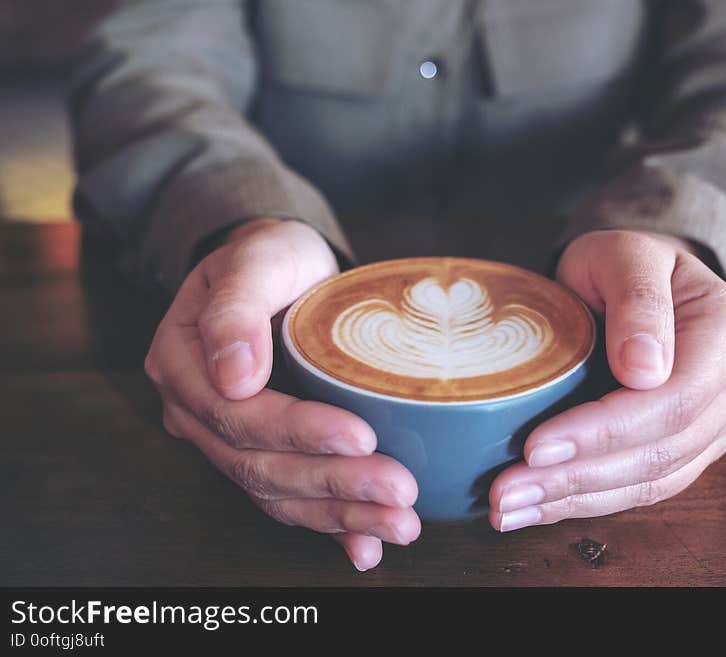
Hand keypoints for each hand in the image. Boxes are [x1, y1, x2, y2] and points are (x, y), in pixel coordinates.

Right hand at [145, 218, 419, 569]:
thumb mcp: (256, 258)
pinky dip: (329, 528)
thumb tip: (234, 375)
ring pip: (278, 492)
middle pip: (260, 465)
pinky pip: (290, 500)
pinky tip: (364, 549)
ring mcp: (227, 439)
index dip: (298, 431)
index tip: (360, 435)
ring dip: (341, 514)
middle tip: (398, 490)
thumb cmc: (271, 257)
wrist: (281, 272)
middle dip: (334, 482)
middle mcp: (198, 411)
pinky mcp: (264, 453)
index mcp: (183, 363)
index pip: (237, 414)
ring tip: (399, 525)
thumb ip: (237, 308)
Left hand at [488, 230, 725, 530]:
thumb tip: (646, 371)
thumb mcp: (623, 254)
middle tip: (504, 494)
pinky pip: (647, 488)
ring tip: (509, 510)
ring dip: (576, 501)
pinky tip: (539, 508)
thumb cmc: (623, 261)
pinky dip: (590, 502)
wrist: (638, 278)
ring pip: (653, 481)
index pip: (672, 401)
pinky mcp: (694, 448)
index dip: (603, 432)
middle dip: (576, 478)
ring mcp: (720, 423)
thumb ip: (637, 299)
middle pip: (661, 451)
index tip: (535, 447)